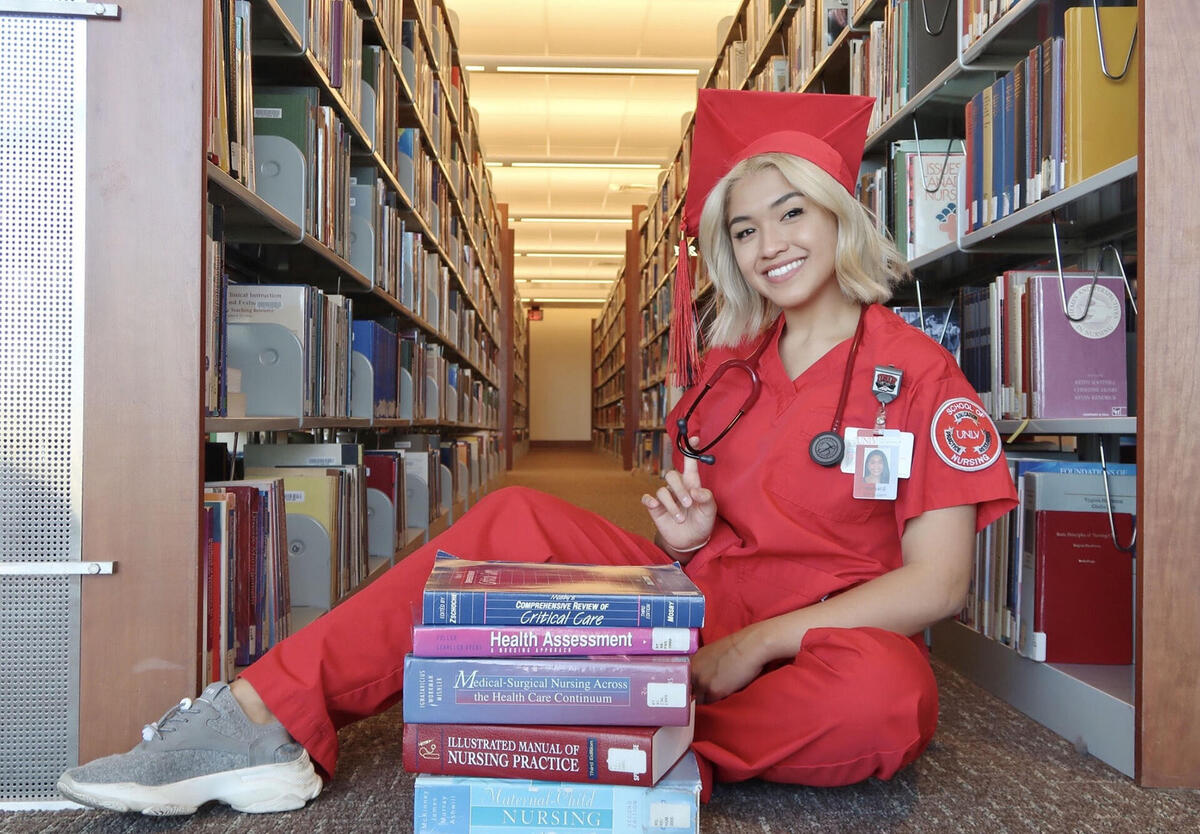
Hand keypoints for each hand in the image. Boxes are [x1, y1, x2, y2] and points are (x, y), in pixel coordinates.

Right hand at [641, 439, 716, 556]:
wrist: (691, 541)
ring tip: (680, 519)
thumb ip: (707, 499)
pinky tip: (656, 507)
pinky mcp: (655, 508)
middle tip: (688, 504)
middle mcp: (678, 487)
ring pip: (662, 490)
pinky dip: (650, 501)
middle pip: (671, 474)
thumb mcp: (710, 511)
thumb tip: (695, 491)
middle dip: (679, 489)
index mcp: (692, 483)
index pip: (690, 462)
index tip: (695, 436)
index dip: (691, 449)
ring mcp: (666, 497)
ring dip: (671, 505)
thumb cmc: (702, 522)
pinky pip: (648, 499)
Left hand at [689, 626, 765, 704]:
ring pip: (699, 698)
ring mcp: (702, 683)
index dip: (692, 685)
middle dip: (698, 691)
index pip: (685, 680)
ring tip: (720, 688)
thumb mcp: (711, 653)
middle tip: (709, 689)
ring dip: (707, 696)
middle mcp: (694, 672)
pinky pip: (709, 702)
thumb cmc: (735, 648)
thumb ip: (702, 665)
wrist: (749, 648)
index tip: (696, 688)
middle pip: (690, 690)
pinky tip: (725, 690)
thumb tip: (702, 676)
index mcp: (692, 661)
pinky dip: (716, 699)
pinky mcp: (713, 691)